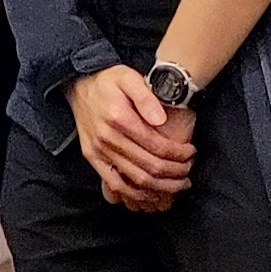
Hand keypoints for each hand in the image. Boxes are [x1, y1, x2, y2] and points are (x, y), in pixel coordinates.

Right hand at [70, 62, 195, 211]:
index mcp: (119, 118)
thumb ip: (146, 97)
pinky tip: (152, 194)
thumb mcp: (129, 77)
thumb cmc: (108, 81)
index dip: (178, 154)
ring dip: (161, 187)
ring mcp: (98, 150)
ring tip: (178, 185)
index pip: (157, 146)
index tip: (191, 152)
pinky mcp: (92, 157)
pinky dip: (135, 194)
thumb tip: (161, 120)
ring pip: (136, 179)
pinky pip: (115, 184)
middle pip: (149, 166)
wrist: (79, 84)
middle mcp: (107, 137)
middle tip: (189, 171)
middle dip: (175, 172)